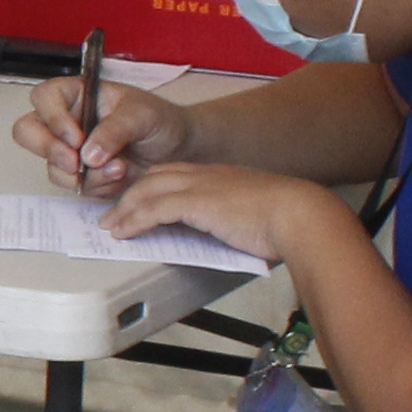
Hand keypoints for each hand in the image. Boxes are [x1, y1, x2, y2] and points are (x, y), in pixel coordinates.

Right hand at [19, 75, 190, 195]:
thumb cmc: (160, 120)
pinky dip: (95, 185)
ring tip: (119, 168)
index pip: (44, 98)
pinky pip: (72, 184)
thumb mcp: (142, 115)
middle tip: (75, 163)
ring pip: (50, 165)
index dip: (52, 118)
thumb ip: (114, 130)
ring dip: (82, 173)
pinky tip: (119, 176)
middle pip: (28, 132)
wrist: (178, 149)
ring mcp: (70, 149)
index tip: (76, 137)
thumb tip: (88, 153)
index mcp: (77, 94)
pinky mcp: (80, 174)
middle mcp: (67, 120)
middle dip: (49, 150)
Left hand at [99, 159, 332, 268]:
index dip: (153, 186)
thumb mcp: (256, 215)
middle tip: (115, 213)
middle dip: (131, 195)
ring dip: (125, 210)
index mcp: (222, 175)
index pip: (176, 173)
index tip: (139, 201)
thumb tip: (232, 237)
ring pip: (148, 191)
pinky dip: (134, 220)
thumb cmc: (289, 220)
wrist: (300, 215)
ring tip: (110, 226)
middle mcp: (208, 174)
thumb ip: (237, 220)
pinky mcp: (197, 202)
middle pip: (155, 177)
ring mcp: (201, 185)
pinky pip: (154, 209)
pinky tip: (123, 232)